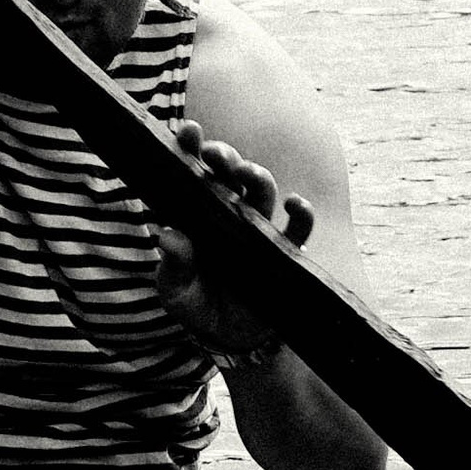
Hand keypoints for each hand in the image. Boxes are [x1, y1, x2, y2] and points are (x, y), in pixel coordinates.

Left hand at [155, 121, 315, 367]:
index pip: (192, 173)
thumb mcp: (177, 292)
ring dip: (257, 175)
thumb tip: (168, 236)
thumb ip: (174, 266)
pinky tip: (294, 202)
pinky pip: (299, 226)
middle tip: (214, 153)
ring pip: (263, 190)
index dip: (190, 148)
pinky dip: (301, 211)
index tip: (187, 131)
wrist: (231, 339)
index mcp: (197, 213)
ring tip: (247, 173)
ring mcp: (259, 227)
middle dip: (223, 155)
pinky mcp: (285, 249)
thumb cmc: (198, 306)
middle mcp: (229, 212)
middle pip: (229, 172)